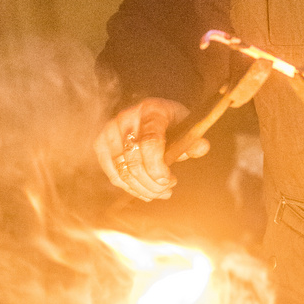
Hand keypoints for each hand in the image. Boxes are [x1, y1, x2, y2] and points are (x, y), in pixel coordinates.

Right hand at [94, 97, 208, 200]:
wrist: (152, 114)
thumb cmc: (171, 123)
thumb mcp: (186, 127)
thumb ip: (194, 140)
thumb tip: (201, 147)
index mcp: (151, 110)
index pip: (150, 141)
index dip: (158, 167)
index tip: (169, 182)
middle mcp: (127, 117)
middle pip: (133, 159)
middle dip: (151, 182)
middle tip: (167, 190)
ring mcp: (111, 129)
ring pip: (121, 169)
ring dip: (141, 188)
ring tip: (159, 193)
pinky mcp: (101, 142)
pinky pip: (112, 172)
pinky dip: (129, 187)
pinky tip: (144, 191)